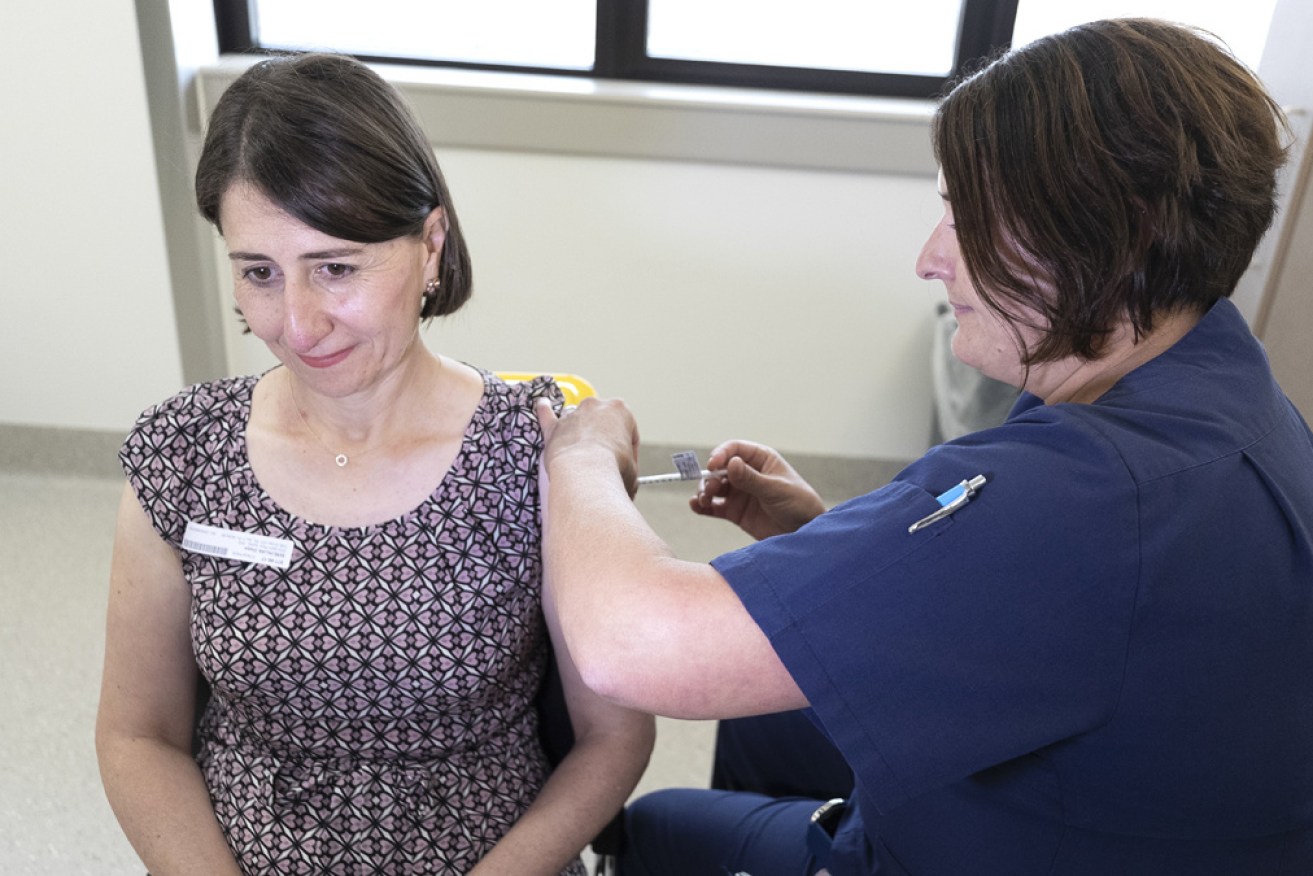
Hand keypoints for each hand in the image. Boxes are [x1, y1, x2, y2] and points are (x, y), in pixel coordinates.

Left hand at [536, 397, 639, 497]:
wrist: (585, 474)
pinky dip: (544, 411)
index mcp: (620, 410)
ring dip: (580, 433)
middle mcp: (596, 406)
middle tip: (606, 463)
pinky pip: (547, 414)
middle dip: (605, 440)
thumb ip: (628, 467)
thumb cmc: (611, 471)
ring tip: (582, 453)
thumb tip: (625, 480)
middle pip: (603, 424)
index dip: (628, 452)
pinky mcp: (554, 427)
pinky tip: (543, 405)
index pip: (628, 432)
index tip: (625, 466)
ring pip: (578, 421)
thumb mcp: (632, 470)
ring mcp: (574, 415)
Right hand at [691, 440, 825, 540]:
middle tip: (710, 489)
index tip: (713, 465)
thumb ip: (751, 479)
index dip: (721, 454)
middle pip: (720, 469)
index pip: (735, 449)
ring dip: (705, 491)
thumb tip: (731, 463)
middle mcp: (747, 474)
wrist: (804, 533)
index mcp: (761, 460)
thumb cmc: (799, 504)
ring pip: (714, 487)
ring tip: (703, 500)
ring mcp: (740, 493)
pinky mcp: (735, 512)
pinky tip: (696, 506)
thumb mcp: (776, 490)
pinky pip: (714, 507)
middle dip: (710, 477)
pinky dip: (703, 506)